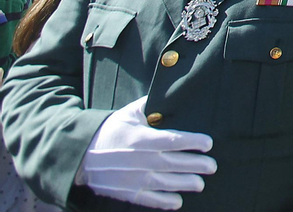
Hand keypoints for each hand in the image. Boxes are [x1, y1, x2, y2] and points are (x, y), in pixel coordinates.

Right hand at [79, 96, 215, 209]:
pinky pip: (149, 199)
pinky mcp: (126, 192)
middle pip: (173, 163)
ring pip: (165, 182)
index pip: (172, 140)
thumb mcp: (128, 113)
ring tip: (200, 183)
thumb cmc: (109, 130)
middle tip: (212, 166)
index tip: (208, 143)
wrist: (80, 154)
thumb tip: (170, 92)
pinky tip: (178, 201)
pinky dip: (164, 202)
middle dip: (195, 165)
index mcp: (140, 138)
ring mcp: (132, 178)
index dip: (193, 142)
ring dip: (185, 184)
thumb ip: (150, 105)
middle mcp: (138, 160)